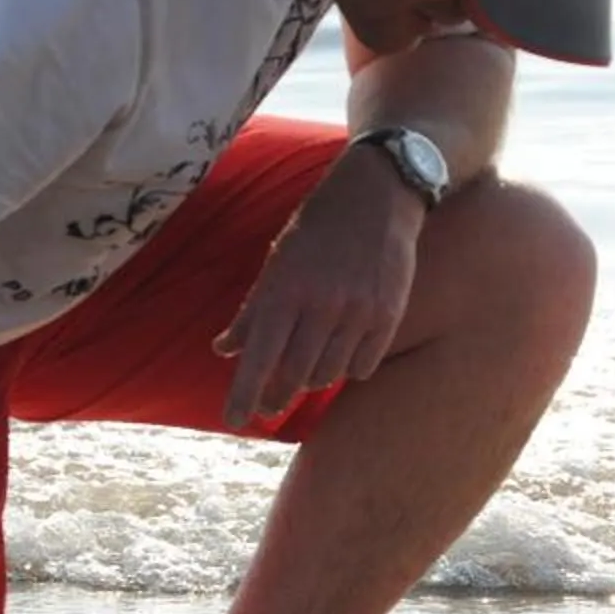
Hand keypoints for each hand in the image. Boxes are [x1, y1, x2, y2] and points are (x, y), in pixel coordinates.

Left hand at [214, 150, 420, 424]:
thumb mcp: (278, 260)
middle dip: (276, 396)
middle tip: (268, 405)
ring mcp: (359, 311)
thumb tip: (225, 350)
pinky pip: (363, 366)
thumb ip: (253, 309)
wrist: (378, 193)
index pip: (260, 356)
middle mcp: (322, 304)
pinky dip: (347, 369)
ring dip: (311, 380)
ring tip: (306, 371)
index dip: (244, 393)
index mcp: (286, 288)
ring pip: (328, 374)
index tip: (233, 420)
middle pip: (294, 375)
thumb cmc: (319, 226)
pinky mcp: (390, 315)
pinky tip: (341, 357)